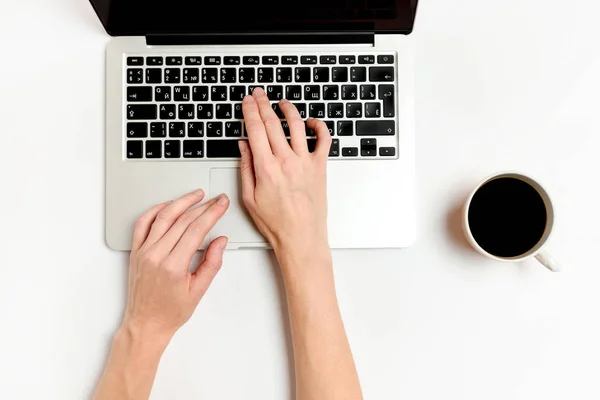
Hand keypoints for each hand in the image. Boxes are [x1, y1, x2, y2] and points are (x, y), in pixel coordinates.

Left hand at [123, 189, 229, 341]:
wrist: (145, 324)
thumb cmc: (170, 312)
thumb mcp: (199, 291)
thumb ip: (212, 263)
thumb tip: (220, 241)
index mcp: (173, 266)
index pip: (196, 229)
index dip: (212, 213)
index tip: (221, 204)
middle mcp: (156, 256)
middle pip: (182, 220)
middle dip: (203, 206)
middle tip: (215, 199)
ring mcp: (143, 252)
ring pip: (163, 216)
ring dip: (181, 202)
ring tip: (195, 195)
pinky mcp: (136, 251)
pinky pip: (143, 223)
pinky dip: (156, 210)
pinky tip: (168, 205)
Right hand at [239, 88, 331, 255]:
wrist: (301, 237)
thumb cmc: (276, 223)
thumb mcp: (249, 198)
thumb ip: (246, 168)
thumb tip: (244, 146)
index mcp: (266, 168)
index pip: (255, 129)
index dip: (249, 111)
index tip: (247, 101)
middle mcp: (287, 161)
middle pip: (273, 123)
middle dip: (263, 104)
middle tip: (259, 94)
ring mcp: (306, 162)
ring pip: (297, 125)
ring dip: (288, 109)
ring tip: (282, 103)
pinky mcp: (320, 167)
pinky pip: (324, 139)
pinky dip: (319, 126)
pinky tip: (311, 121)